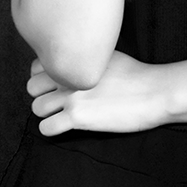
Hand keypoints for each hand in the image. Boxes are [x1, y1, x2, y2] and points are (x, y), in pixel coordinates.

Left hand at [27, 51, 168, 135]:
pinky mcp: (78, 118)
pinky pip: (46, 128)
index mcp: (76, 58)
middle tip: (56, 102)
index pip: (37, 66)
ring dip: (47, 114)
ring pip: (37, 108)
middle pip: (32, 87)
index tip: (55, 85)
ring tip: (61, 116)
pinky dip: (52, 130)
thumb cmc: (136, 74)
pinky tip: (66, 127)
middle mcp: (70, 75)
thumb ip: (86, 58)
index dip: (44, 77)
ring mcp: (72, 96)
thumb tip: (76, 60)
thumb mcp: (107, 55)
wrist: (154, 91)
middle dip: (42, 96)